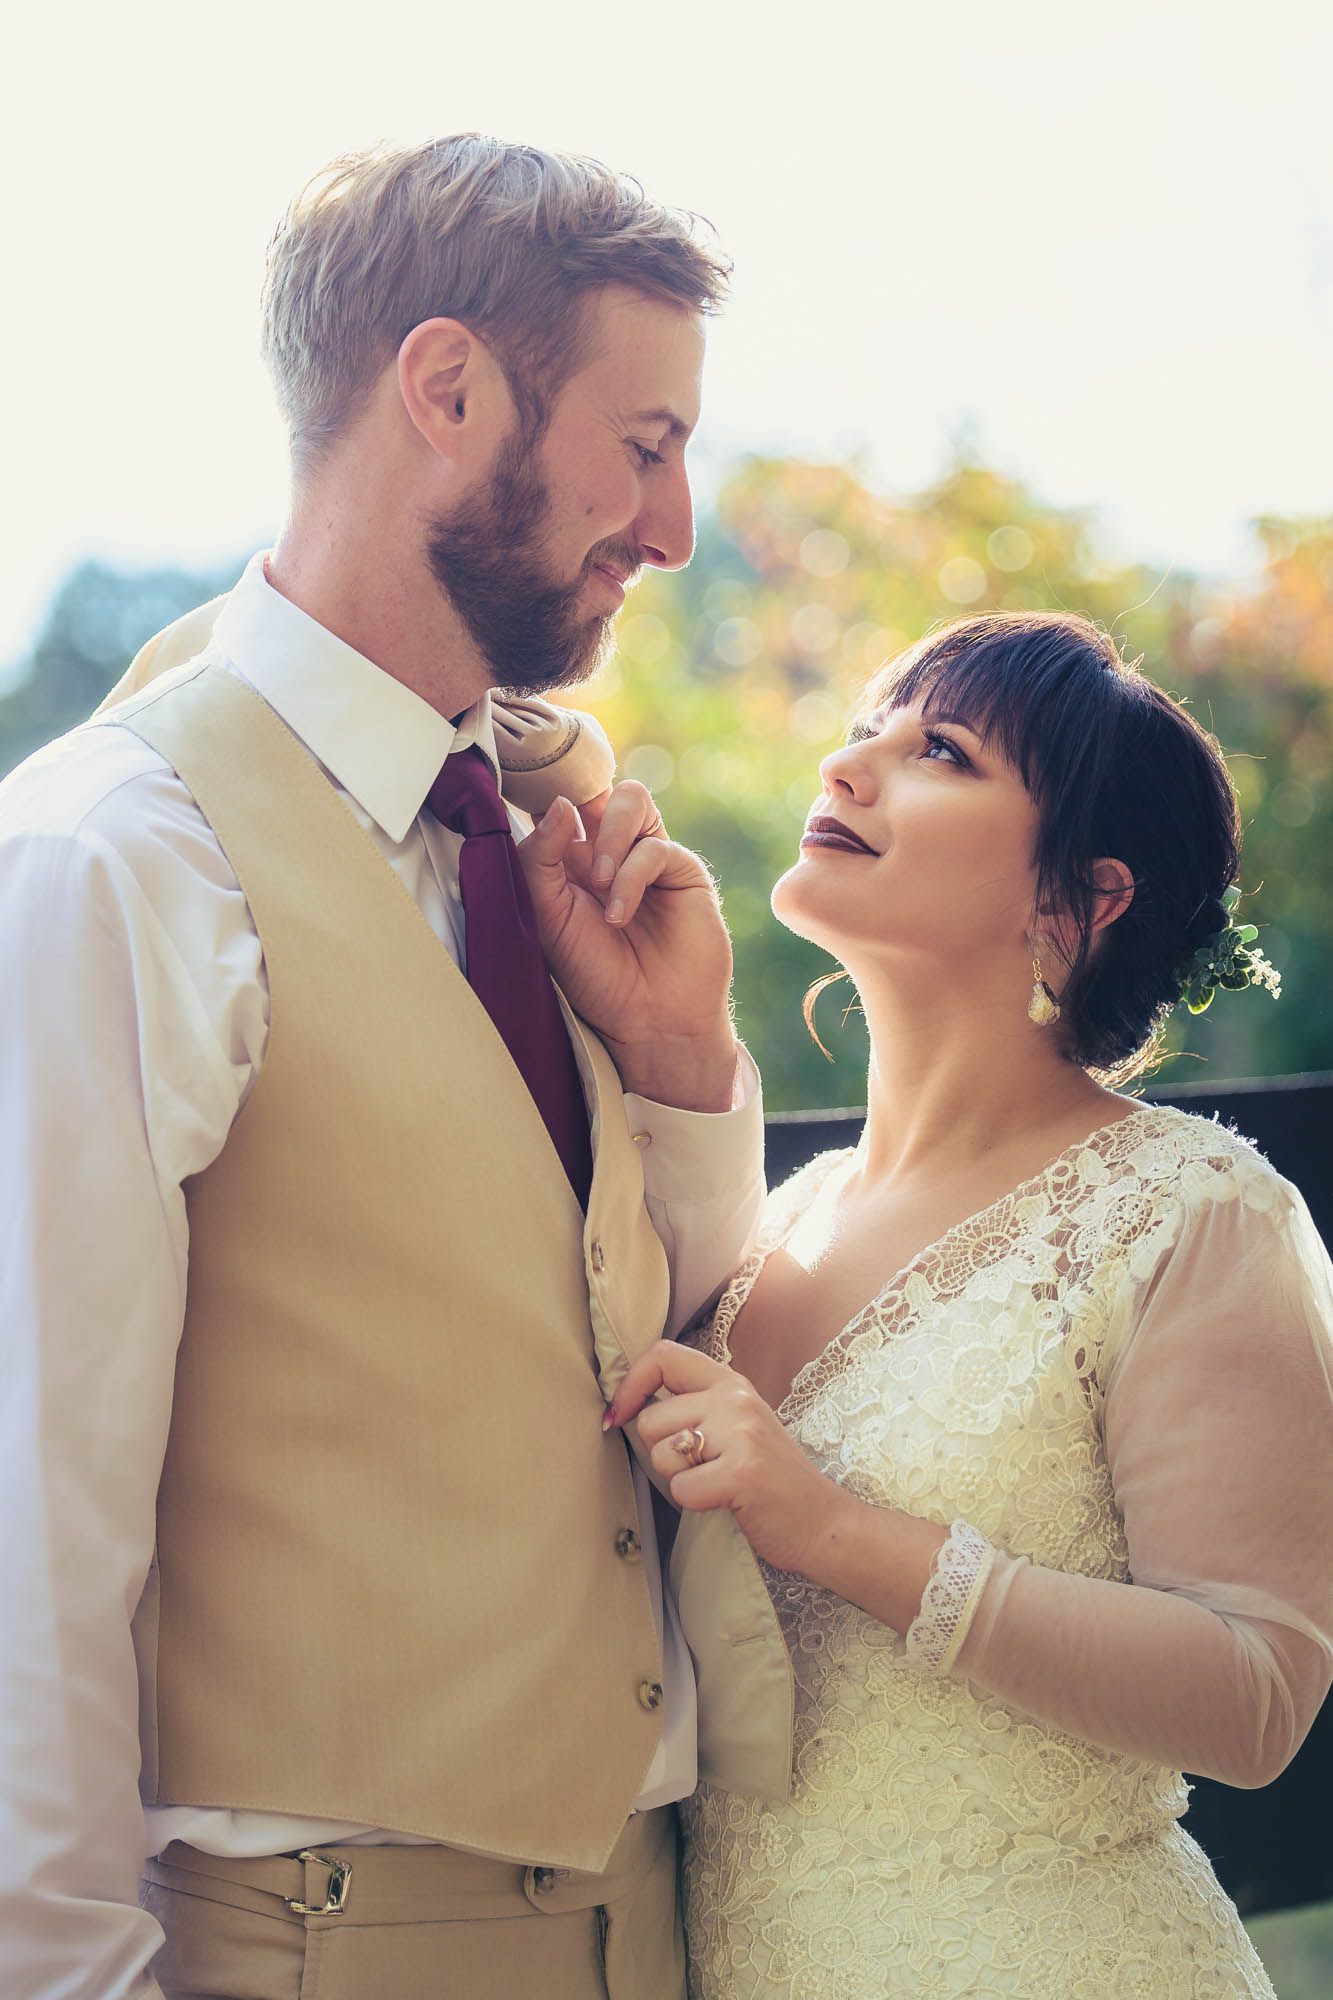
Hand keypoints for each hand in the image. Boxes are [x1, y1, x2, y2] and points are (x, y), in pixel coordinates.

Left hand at [516, 782, 738, 1109]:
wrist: (647, 1018)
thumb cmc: (594, 974)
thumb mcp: (546, 916)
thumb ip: (540, 858)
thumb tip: (559, 803)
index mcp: (569, 859)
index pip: (556, 804)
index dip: (544, 795)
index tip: (528, 803)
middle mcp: (609, 850)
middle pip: (596, 788)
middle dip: (580, 806)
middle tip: (571, 850)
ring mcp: (647, 856)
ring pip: (630, 798)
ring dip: (608, 836)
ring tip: (597, 881)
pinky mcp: (682, 869)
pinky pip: (654, 847)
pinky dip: (630, 877)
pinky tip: (619, 915)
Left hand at [606, 1342, 850, 1578]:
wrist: (822, 1521)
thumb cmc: (770, 1480)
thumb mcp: (738, 1426)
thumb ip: (696, 1408)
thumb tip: (629, 1407)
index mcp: (731, 1384)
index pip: (663, 1355)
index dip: (631, 1384)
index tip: (620, 1414)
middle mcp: (736, 1399)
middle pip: (651, 1420)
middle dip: (663, 1454)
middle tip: (702, 1470)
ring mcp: (741, 1433)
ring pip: (661, 1455)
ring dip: (680, 1480)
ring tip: (718, 1484)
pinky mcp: (741, 1471)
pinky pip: (681, 1489)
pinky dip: (695, 1505)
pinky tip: (726, 1503)